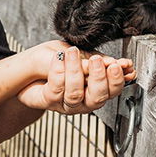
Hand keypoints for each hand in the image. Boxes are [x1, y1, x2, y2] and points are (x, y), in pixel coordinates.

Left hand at [18, 45, 134, 114]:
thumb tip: (124, 64)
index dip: (118, 79)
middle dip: (99, 78)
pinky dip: (58, 71)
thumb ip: (100, 61)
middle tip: (97, 61)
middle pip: (97, 98)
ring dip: (75, 72)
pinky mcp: (49, 101)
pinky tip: (59, 57)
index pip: (113, 90)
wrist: (31, 67)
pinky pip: (55, 90)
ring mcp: (66, 103)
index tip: (119, 64)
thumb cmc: (58, 59)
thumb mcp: (82, 54)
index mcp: (95, 88)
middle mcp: (83, 100)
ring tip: (72, 53)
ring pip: (75, 95)